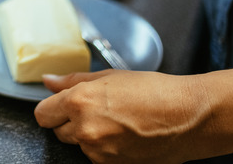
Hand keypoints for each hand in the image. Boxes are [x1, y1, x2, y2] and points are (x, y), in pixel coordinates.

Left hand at [34, 70, 208, 163]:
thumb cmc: (154, 91)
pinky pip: (95, 157)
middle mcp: (84, 128)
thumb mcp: (109, 77)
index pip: (42, 114)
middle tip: (96, 111)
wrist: (189, 117)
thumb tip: (47, 81)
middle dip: (70, 122)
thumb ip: (71, 80)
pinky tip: (124, 136)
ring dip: (88, 136)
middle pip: (57, 131)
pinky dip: (104, 149)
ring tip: (115, 122)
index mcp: (79, 101)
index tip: (61, 106)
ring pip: (78, 145)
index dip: (52, 109)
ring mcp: (98, 151)